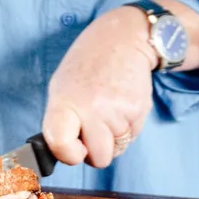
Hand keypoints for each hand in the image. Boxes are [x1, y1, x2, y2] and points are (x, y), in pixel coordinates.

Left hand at [42, 6, 156, 167]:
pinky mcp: (138, 109)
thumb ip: (61, 120)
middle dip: (98, 148)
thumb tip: (62, 152)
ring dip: (114, 135)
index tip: (75, 148)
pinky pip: (133, 136)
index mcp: (64, 101)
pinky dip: (129, 125)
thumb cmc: (87, 64)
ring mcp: (116, 109)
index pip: (60, 143)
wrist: (121, 38)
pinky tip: (122, 102)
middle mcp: (90, 107)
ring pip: (118, 149)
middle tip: (95, 123)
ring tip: (110, 106)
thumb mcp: (62, 86)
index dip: (68, 155)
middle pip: (98, 159)